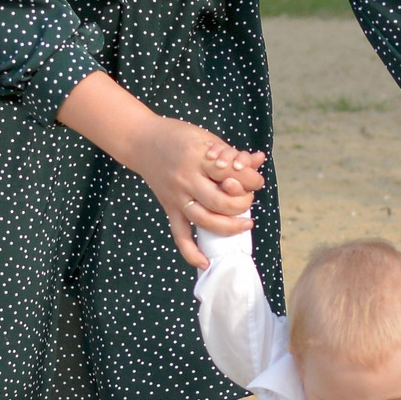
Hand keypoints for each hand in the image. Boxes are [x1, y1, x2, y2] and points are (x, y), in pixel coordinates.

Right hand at [120, 118, 267, 266]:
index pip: (231, 174)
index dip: (251, 179)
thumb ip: (232, 153)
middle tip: (249, 199)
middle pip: (220, 201)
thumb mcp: (207, 138)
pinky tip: (206, 263)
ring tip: (245, 225)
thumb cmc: (178, 136)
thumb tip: (259, 160)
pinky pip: (179, 235)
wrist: (142, 141)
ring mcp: (176, 196)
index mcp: (198, 157)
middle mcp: (186, 179)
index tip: (257, 180)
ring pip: (204, 220)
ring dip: (229, 227)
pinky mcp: (168, 208)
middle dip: (242, 204)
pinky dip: (191, 252)